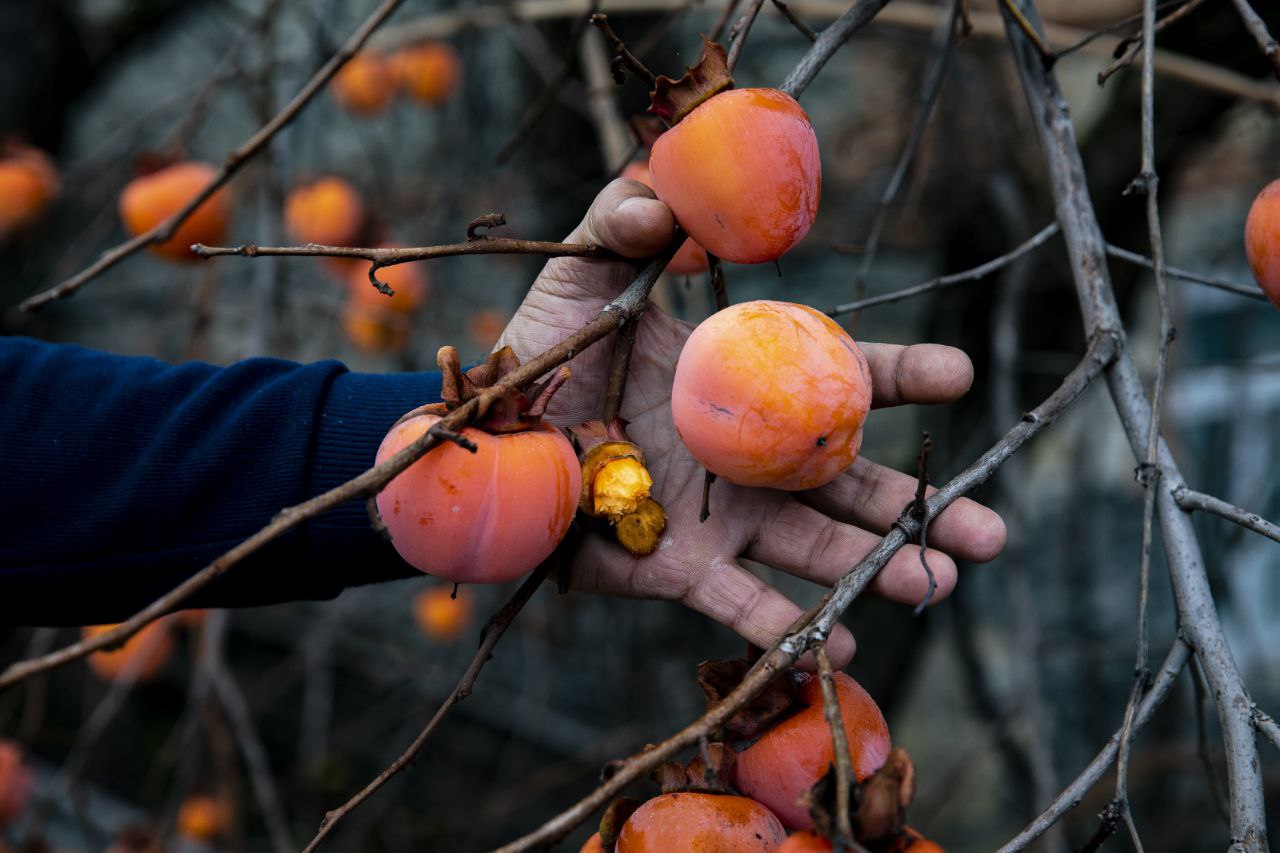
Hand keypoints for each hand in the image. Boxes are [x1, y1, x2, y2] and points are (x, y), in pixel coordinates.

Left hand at [499, 180, 1005, 666]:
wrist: (485, 435)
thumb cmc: (543, 348)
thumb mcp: (584, 268)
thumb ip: (625, 218)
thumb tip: (668, 201)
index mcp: (748, 382)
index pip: (841, 379)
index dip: (901, 377)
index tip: (958, 376)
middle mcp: (750, 457)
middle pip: (853, 483)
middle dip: (925, 507)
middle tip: (991, 532)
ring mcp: (719, 518)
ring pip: (815, 549)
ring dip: (878, 570)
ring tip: (938, 584)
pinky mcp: (675, 569)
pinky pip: (740, 603)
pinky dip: (786, 629)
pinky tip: (840, 648)